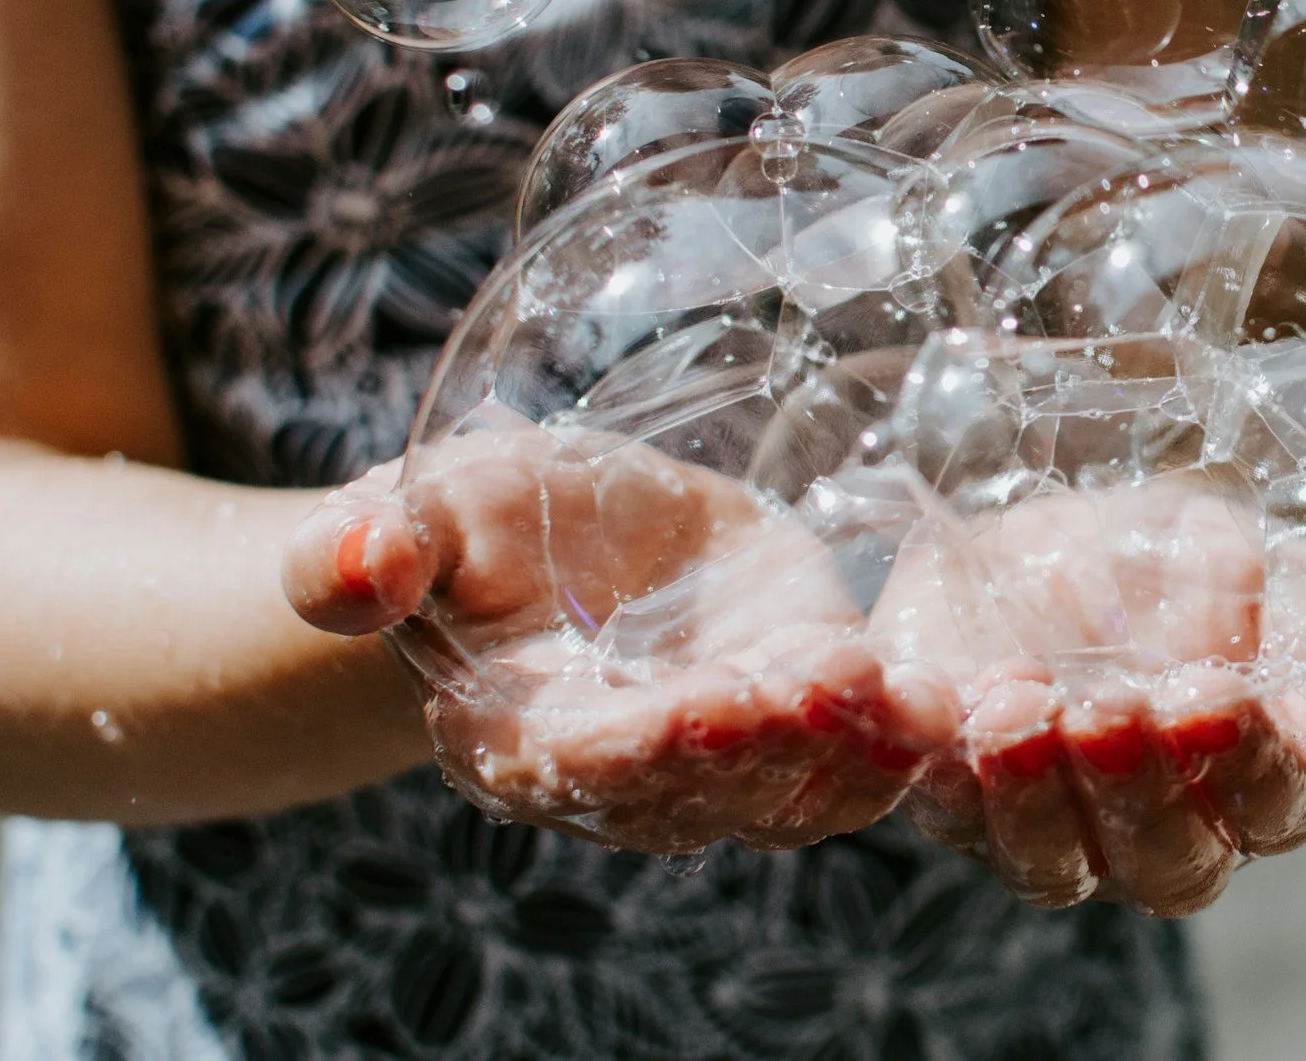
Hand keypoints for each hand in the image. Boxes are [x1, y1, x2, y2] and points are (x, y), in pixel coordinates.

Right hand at [282, 420, 954, 855]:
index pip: (589, 763)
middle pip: (708, 791)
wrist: (551, 539)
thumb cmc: (472, 528)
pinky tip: (968, 697)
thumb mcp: (421, 513)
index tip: (708, 700)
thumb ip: (365, 552)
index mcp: (525, 741)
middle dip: (770, 748)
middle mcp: (632, 777)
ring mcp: (729, 756)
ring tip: (904, 695)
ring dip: (857, 753)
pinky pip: (864, 751)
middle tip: (825, 687)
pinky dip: (914, 735)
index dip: (650, 743)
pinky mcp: (805, 713)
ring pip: (801, 790)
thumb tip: (337, 566)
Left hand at [869, 473, 1305, 916]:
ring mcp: (1050, 831)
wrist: (1038, 529)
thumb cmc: (1168, 559)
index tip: (1217, 694)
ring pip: (1051, 861)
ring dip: (1033, 789)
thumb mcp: (1257, 564)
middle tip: (1114, 708)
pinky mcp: (953, 801)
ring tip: (1019, 704)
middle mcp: (1156, 831)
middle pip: (1168, 859)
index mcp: (1253, 781)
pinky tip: (934, 698)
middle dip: (1140, 785)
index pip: (1275, 807)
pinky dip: (935, 756)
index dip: (1252, 765)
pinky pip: (942, 809)